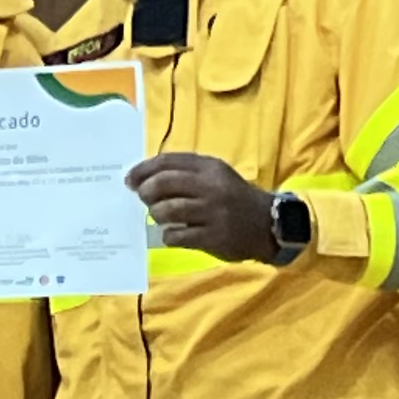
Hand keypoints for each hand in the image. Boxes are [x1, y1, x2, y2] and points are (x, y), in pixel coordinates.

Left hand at [129, 152, 285, 264]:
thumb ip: (186, 173)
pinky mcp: (213, 237)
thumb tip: (146, 177)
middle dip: (146, 191)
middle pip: (164, 183)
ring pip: (168, 210)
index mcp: (209, 167)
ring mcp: (213, 212)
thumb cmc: (234, 198)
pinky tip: (172, 234)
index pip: (167, 161)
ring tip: (160, 217)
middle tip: (143, 199)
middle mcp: (211, 186)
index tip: (130, 179)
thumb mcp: (216, 176)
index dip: (143, 169)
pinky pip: (178, 235)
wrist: (268, 224)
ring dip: (156, 214)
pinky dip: (168, 235)